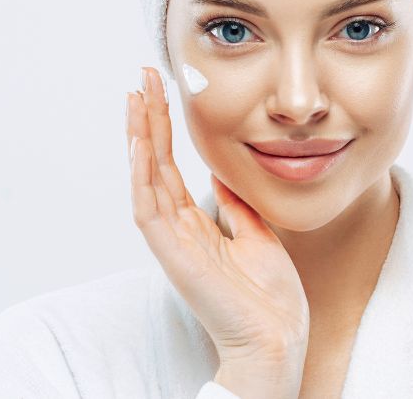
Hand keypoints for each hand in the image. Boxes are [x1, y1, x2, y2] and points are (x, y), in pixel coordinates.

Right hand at [126, 67, 309, 394]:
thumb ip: (235, 204)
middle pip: (152, 163)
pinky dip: (142, 174)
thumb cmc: (269, 296)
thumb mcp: (256, 233)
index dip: (163, 128)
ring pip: (144, 178)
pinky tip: (141, 142)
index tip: (160, 90)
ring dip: (139, 136)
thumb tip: (223, 172)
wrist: (277, 336)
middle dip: (147, 118)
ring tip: (136, 96)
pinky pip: (148, 208)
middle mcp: (177, 228)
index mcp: (195, 224)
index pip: (170, 166)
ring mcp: (171, 241)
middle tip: (142, 76)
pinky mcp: (173, 255)